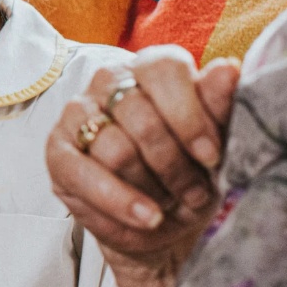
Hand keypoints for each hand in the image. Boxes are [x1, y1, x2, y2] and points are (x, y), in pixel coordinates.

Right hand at [47, 48, 239, 286]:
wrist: (159, 219)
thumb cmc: (188, 171)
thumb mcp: (212, 145)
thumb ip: (218, 107)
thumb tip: (229, 69)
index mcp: (147, 68)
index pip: (162, 68)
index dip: (189, 115)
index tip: (211, 156)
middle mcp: (107, 82)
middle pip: (139, 115)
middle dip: (173, 163)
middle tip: (195, 192)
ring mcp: (76, 113)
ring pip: (115, 149)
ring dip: (150, 187)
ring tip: (169, 206)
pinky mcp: (57, 151)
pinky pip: (83, 175)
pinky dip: (119, 202)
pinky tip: (146, 218)